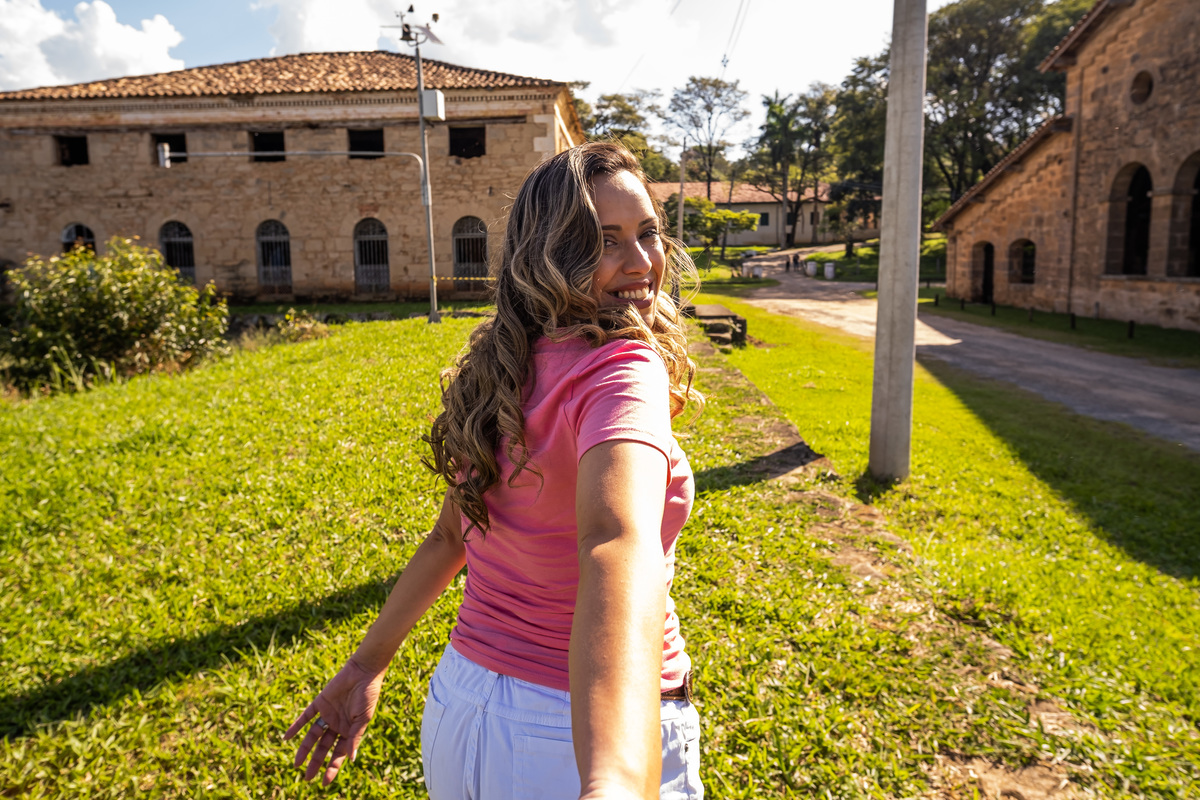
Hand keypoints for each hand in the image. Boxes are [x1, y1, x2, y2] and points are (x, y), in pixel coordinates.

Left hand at [283, 656, 385, 784]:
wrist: (363, 671)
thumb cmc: (367, 696)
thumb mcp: (362, 720)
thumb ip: (355, 738)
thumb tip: (351, 759)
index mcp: (349, 731)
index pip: (338, 753)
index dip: (332, 767)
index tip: (324, 782)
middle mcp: (337, 725)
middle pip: (324, 747)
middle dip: (316, 762)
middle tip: (306, 778)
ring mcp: (327, 714)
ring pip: (313, 735)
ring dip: (304, 749)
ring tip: (296, 764)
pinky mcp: (320, 703)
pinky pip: (305, 717)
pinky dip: (296, 727)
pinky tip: (287, 738)